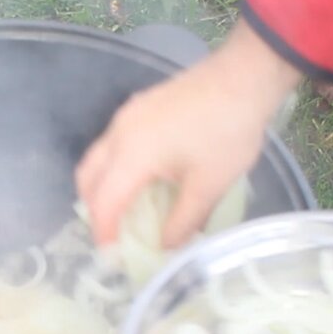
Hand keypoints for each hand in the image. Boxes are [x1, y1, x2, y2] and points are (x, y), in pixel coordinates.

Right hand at [76, 21, 302, 247]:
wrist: (245, 75)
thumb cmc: (228, 131)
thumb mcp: (209, 185)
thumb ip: (182, 221)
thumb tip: (165, 247)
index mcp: (132, 154)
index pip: (104, 202)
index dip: (103, 233)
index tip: (111, 258)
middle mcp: (118, 133)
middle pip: (87, 178)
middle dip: (94, 210)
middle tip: (114, 234)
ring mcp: (125, 117)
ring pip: (96, 159)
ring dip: (101, 188)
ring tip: (125, 210)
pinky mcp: (137, 108)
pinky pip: (110, 144)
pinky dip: (113, 169)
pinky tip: (139, 179)